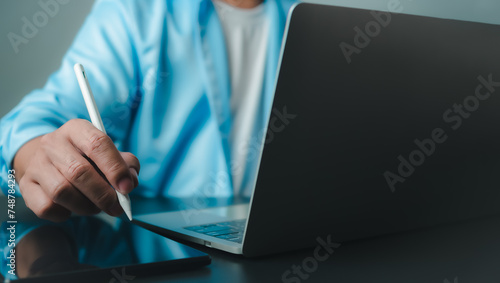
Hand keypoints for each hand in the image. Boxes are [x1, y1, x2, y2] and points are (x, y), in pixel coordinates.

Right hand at [13, 119, 139, 221]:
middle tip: (117, 207)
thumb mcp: (109, 153)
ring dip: (86, 206)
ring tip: (96, 206)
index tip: (127, 188)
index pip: (97, 144)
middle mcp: (53, 143)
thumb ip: (126, 165)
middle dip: (103, 194)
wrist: (48, 160)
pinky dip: (65, 213)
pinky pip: (47, 207)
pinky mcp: (26, 185)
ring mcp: (37, 164)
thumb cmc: (87, 158)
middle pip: (79, 172)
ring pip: (62, 192)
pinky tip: (73, 207)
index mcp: (77, 129)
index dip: (115, 168)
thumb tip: (130, 182)